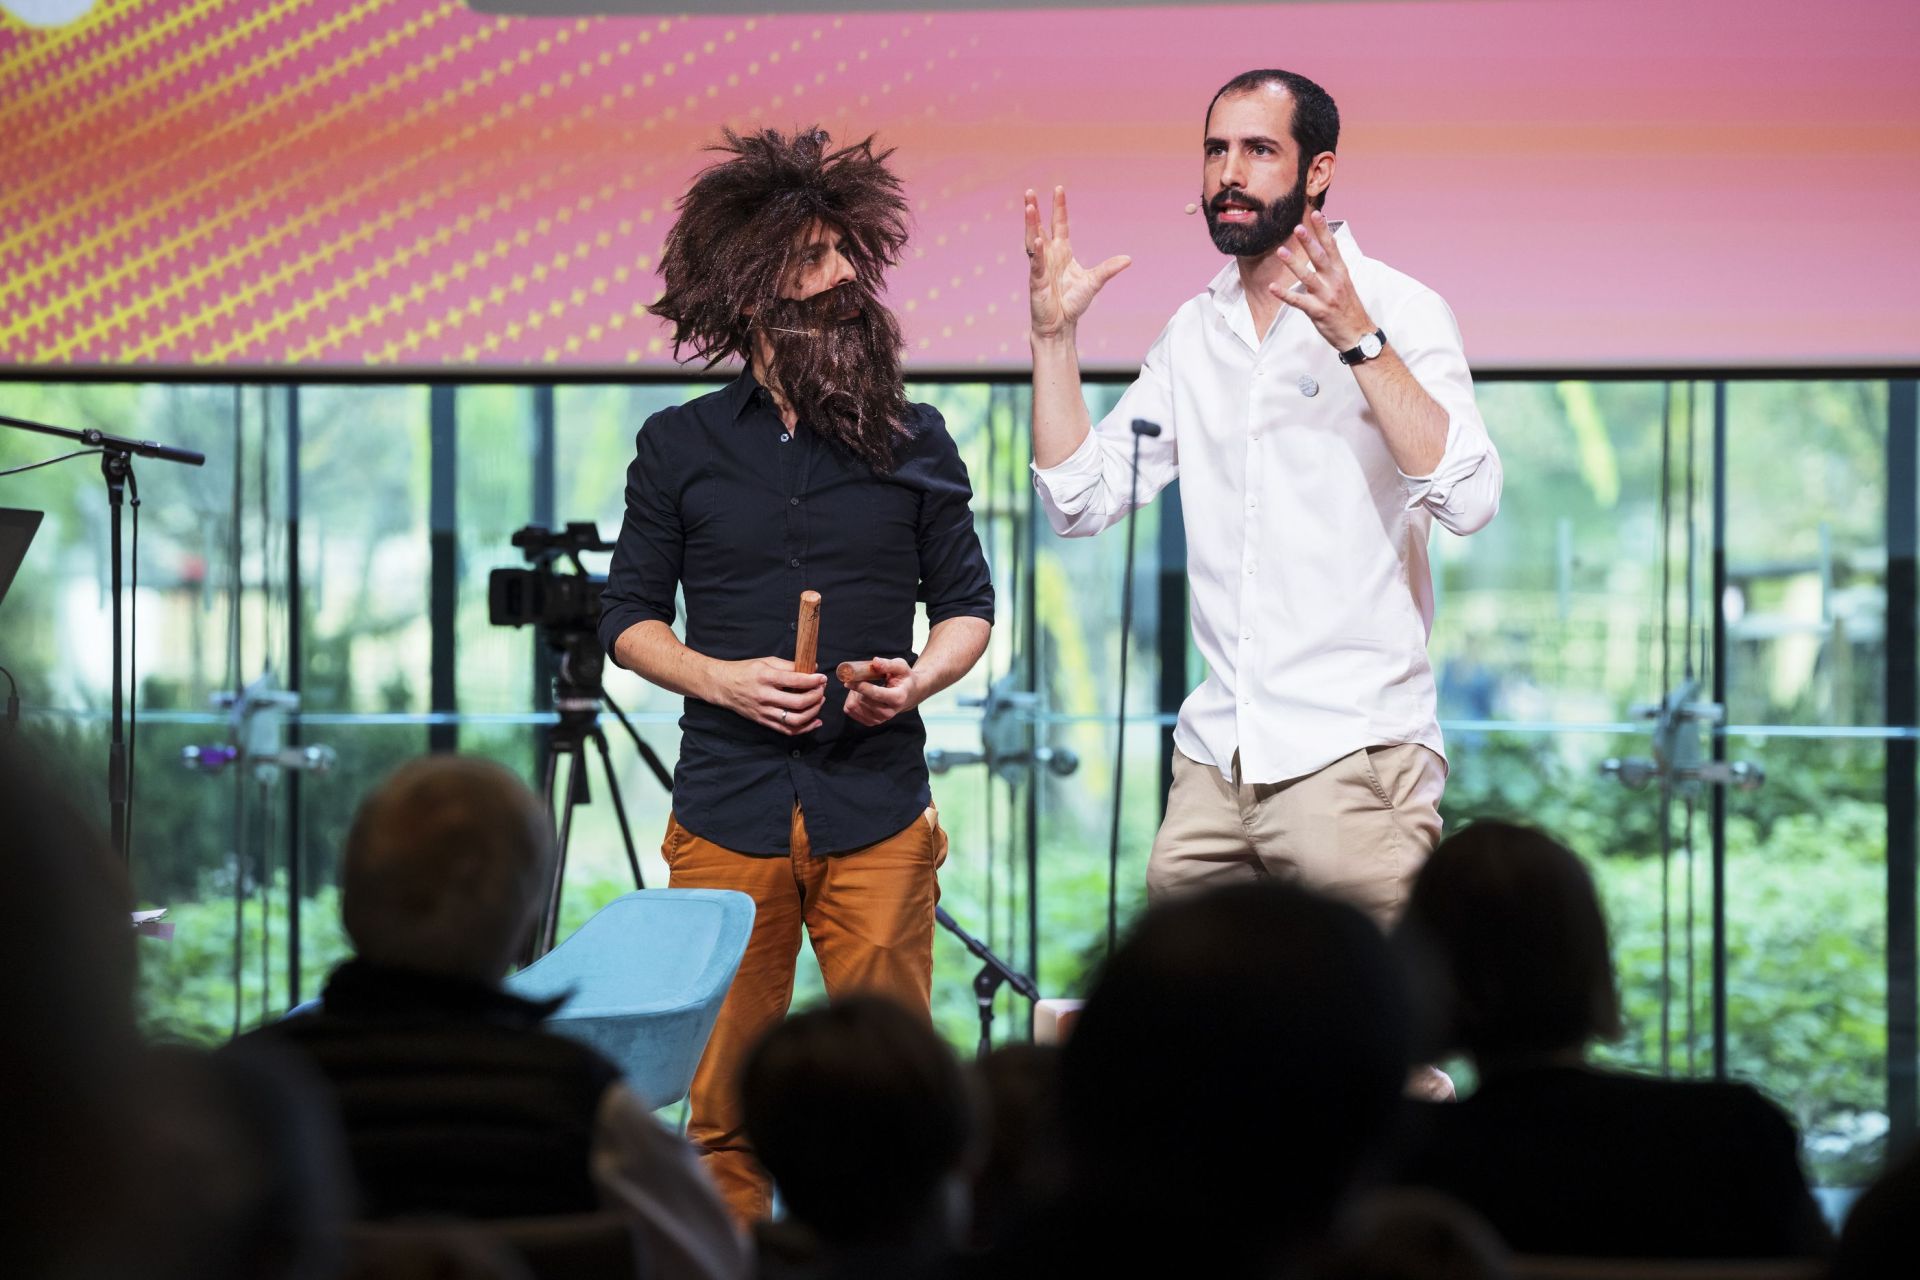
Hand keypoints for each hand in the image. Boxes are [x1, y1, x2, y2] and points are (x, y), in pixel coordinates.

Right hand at [713, 657, 824, 734]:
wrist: (722, 685)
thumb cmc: (744, 671)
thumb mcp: (766, 661)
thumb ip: (789, 665)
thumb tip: (812, 667)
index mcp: (765, 677)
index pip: (795, 681)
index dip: (813, 680)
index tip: (822, 678)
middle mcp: (764, 696)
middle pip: (798, 702)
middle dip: (816, 696)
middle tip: (822, 690)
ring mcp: (763, 711)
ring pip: (794, 719)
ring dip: (812, 713)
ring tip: (819, 703)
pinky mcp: (763, 721)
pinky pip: (787, 730)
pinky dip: (804, 728)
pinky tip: (815, 721)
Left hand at [842, 656, 919, 727]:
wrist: (909, 694)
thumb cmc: (903, 678)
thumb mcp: (900, 666)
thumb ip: (888, 664)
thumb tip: (875, 662)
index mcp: (898, 698)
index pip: (876, 694)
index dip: (861, 687)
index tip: (849, 680)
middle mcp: (889, 712)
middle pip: (862, 701)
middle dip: (856, 688)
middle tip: (859, 678)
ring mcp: (879, 719)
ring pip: (854, 707)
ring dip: (853, 694)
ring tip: (862, 686)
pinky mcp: (871, 722)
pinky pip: (851, 711)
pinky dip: (851, 701)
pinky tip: (859, 695)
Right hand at [1025, 185, 1130, 340]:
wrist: (1060, 325)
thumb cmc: (1073, 303)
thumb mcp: (1094, 282)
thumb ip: (1108, 269)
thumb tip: (1128, 259)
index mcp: (1061, 252)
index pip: (1059, 224)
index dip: (1059, 207)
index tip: (1059, 188)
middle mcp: (1048, 255)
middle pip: (1038, 227)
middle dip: (1034, 210)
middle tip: (1030, 192)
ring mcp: (1040, 266)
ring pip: (1032, 240)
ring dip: (1030, 225)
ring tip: (1029, 208)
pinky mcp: (1036, 280)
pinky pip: (1035, 263)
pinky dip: (1036, 252)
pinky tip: (1037, 240)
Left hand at [1267, 209, 1375, 353]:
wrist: (1359, 335)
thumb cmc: (1349, 309)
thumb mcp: (1345, 284)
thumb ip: (1332, 269)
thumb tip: (1323, 252)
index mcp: (1341, 273)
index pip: (1332, 246)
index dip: (1323, 230)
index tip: (1316, 214)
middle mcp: (1334, 281)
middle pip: (1320, 257)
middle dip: (1309, 242)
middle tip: (1297, 228)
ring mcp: (1326, 296)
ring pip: (1307, 276)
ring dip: (1293, 263)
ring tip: (1281, 251)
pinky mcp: (1317, 311)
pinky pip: (1298, 301)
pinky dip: (1285, 294)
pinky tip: (1273, 287)